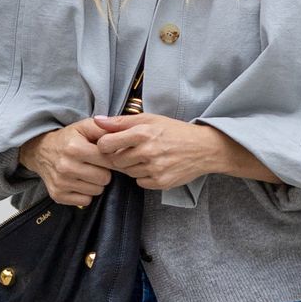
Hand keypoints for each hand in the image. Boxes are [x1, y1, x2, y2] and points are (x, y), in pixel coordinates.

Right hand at [20, 118, 113, 206]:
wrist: (40, 151)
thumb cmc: (68, 139)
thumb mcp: (83, 127)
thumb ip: (103, 128)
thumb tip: (121, 134)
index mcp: (75, 148)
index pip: (108, 161)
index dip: (113, 159)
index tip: (110, 157)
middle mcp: (66, 166)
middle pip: (104, 179)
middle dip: (104, 172)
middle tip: (96, 166)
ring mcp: (61, 183)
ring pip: (96, 191)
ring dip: (96, 183)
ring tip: (87, 173)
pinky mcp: (58, 195)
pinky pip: (85, 201)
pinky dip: (86, 193)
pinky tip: (79, 182)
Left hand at [92, 114, 222, 190]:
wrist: (203, 148)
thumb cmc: (174, 131)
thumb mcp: (149, 119)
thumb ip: (121, 121)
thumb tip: (97, 121)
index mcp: (142, 133)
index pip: (105, 145)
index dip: (105, 145)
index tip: (112, 144)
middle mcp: (147, 152)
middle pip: (115, 161)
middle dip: (120, 156)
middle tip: (133, 150)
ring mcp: (154, 169)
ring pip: (127, 172)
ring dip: (132, 166)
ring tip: (147, 157)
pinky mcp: (161, 182)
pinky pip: (140, 182)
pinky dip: (144, 176)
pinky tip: (155, 166)